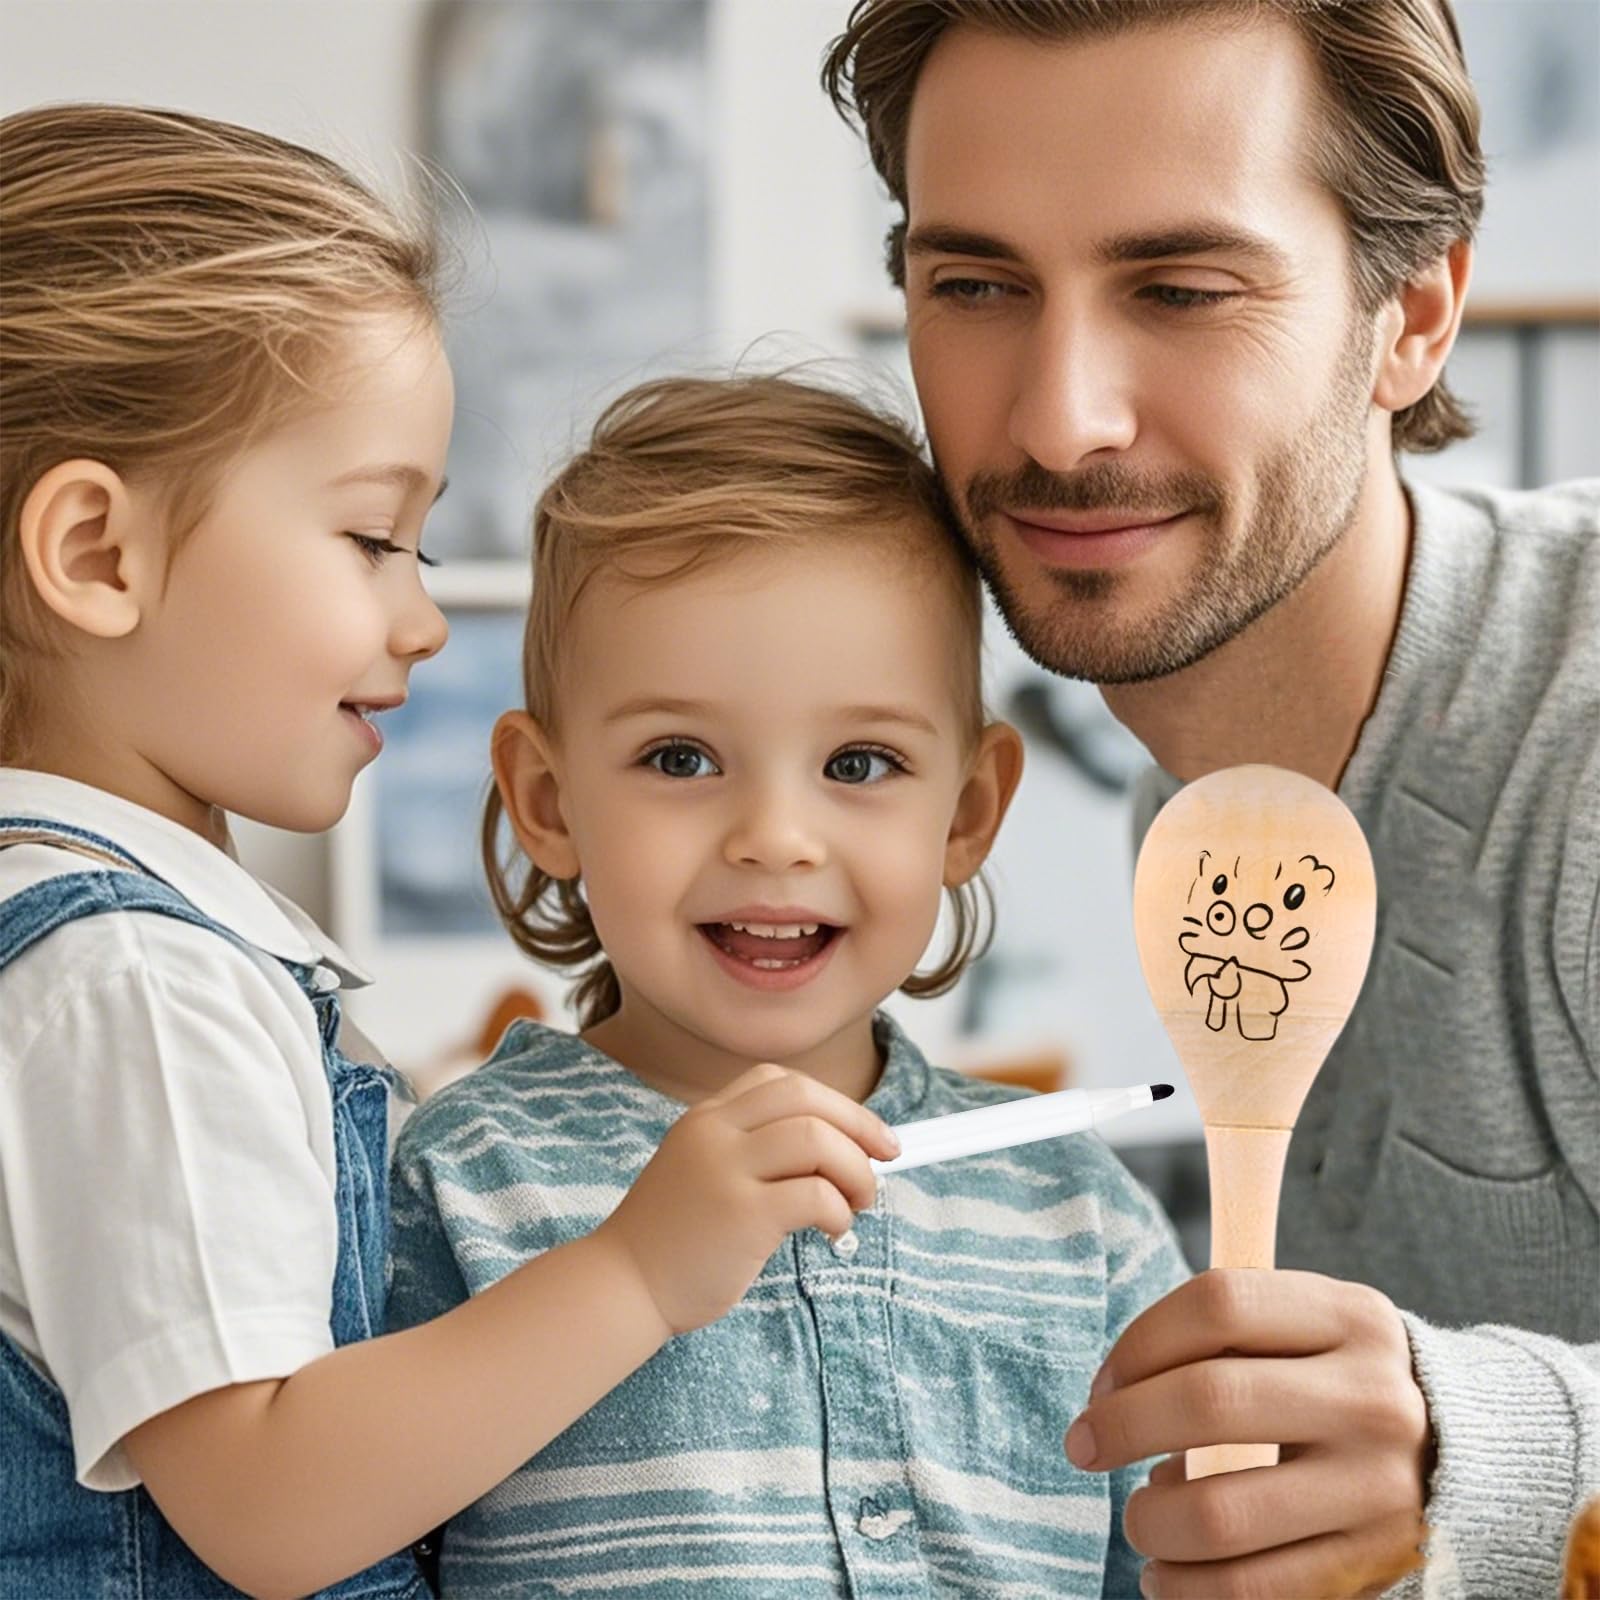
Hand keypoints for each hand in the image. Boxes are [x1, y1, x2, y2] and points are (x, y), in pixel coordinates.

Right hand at [595, 1061, 898, 1338]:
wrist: (625, 1285)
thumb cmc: (675, 1237)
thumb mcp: (703, 1169)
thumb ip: (753, 1150)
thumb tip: (840, 1149)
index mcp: (707, 1117)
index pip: (780, 1081)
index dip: (833, 1102)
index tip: (863, 1132)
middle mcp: (715, 1132)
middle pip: (808, 1099)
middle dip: (860, 1125)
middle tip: (886, 1158)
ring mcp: (726, 1170)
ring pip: (818, 1140)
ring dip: (856, 1170)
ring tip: (860, 1202)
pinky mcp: (742, 1214)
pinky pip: (816, 1194)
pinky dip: (840, 1210)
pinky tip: (835, 1230)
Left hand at [1065, 1270, 1433, 1598]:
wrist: (1473, 1456)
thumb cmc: (1342, 1380)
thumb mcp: (1311, 1327)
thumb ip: (1225, 1330)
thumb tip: (1112, 1387)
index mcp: (1349, 1316)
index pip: (1217, 1304)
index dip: (1138, 1343)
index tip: (1101, 1382)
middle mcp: (1371, 1397)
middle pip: (1209, 1400)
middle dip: (1121, 1426)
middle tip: (1083, 1445)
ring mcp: (1379, 1487)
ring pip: (1221, 1512)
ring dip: (1150, 1521)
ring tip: (1141, 1517)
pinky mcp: (1376, 1564)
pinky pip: (1254, 1589)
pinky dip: (1188, 1588)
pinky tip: (1167, 1574)